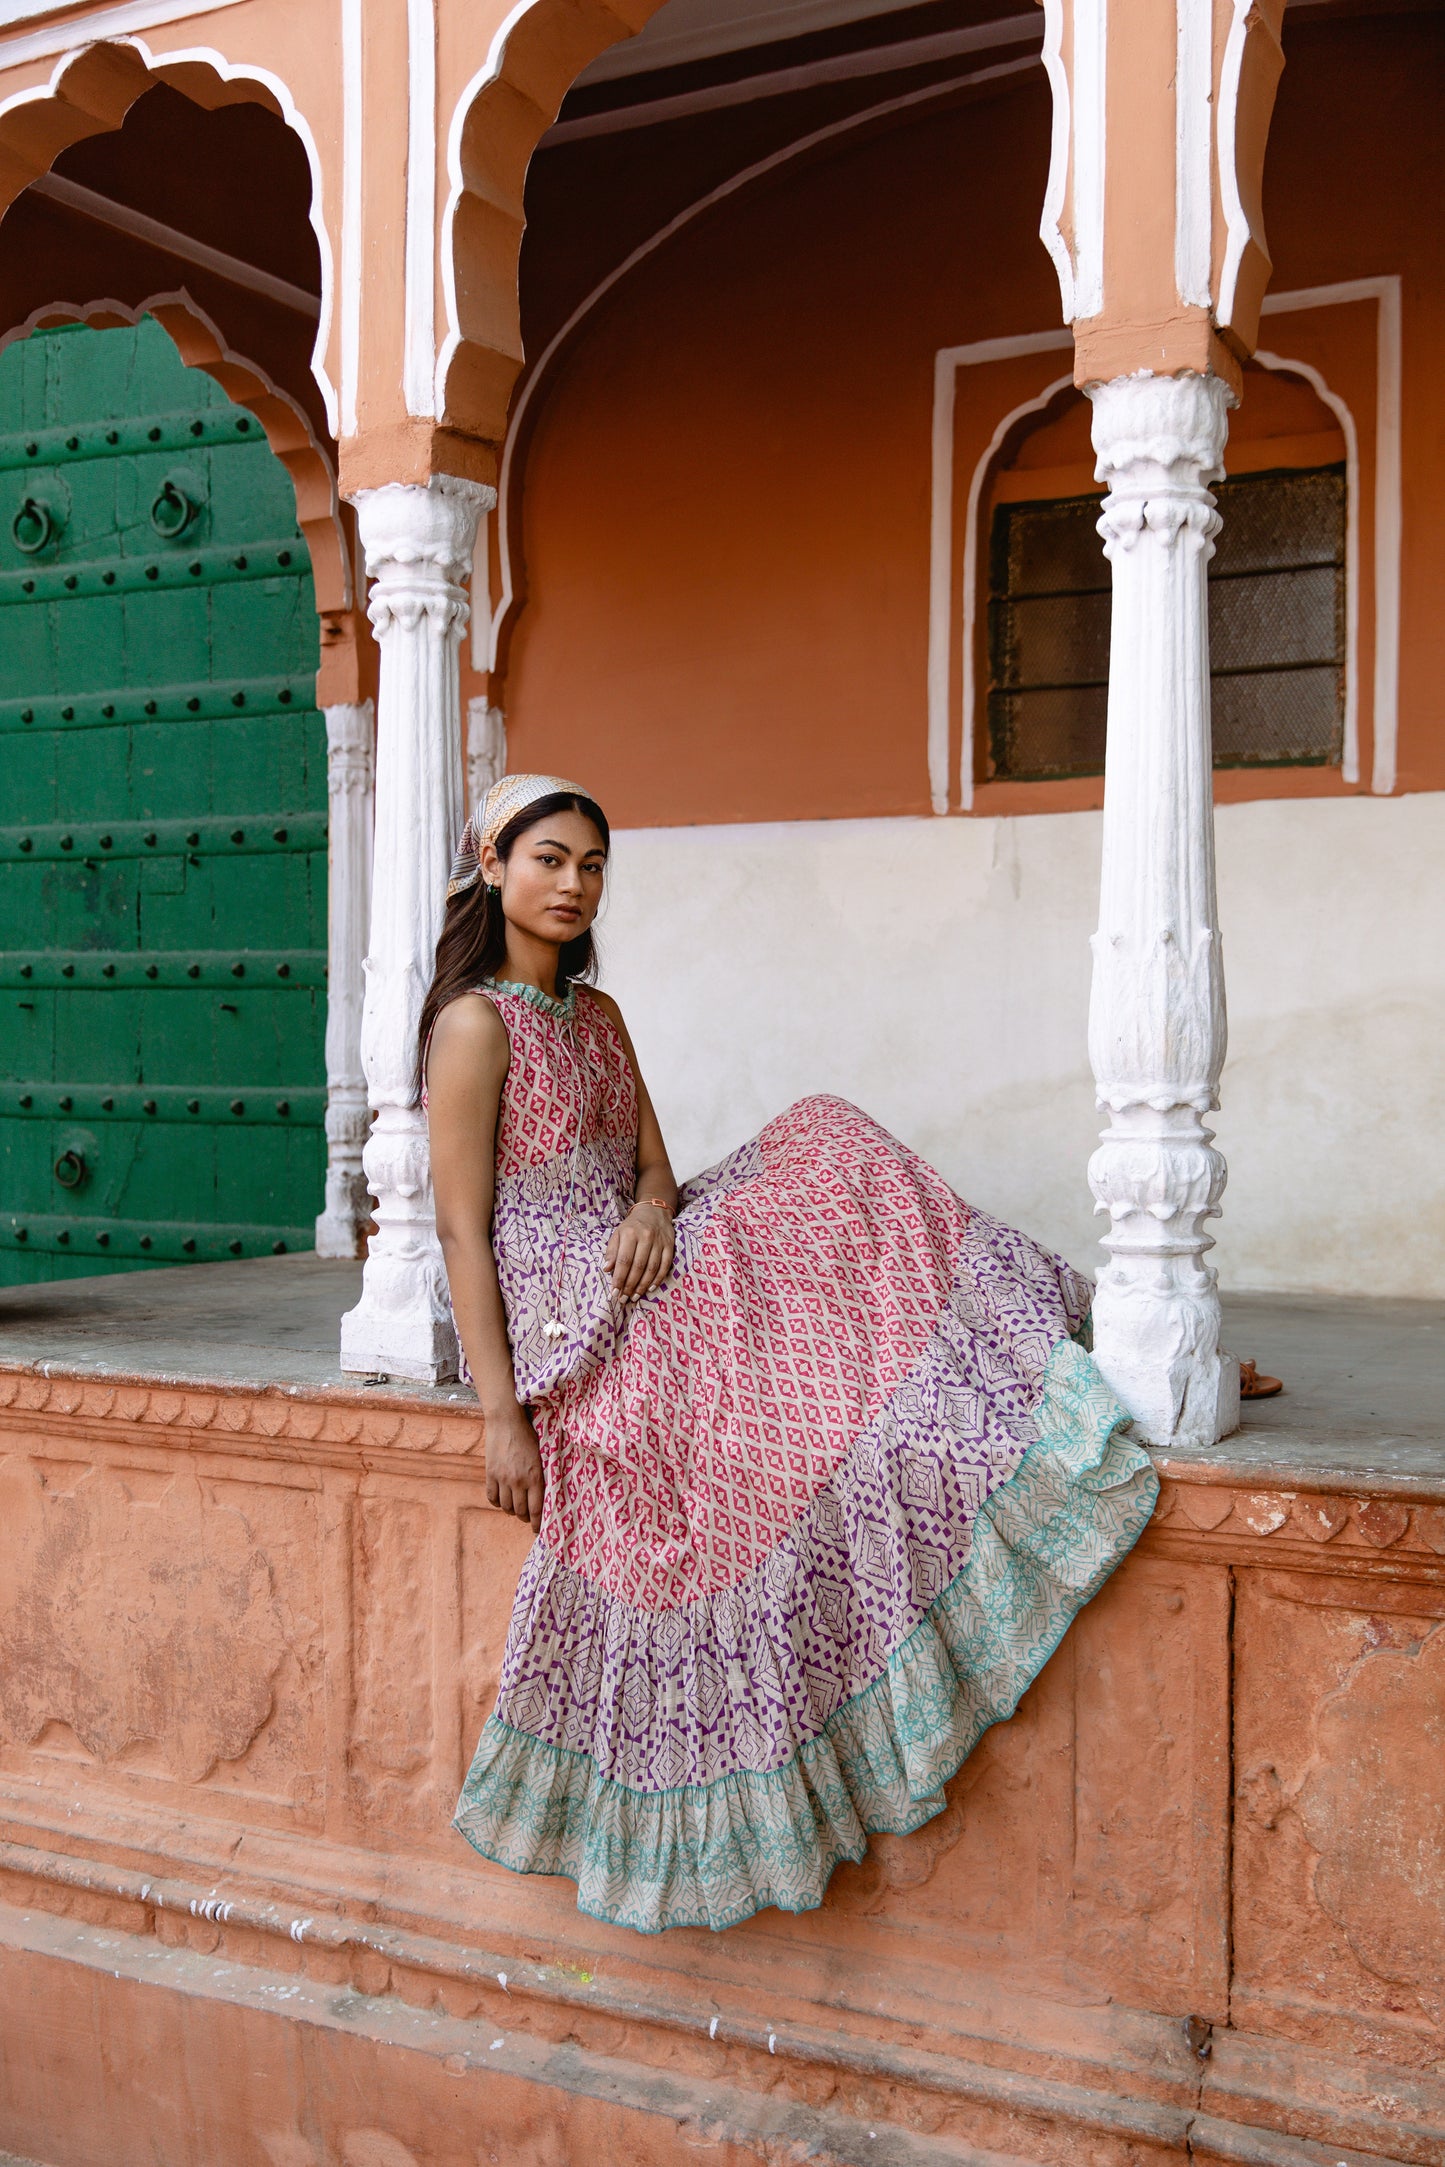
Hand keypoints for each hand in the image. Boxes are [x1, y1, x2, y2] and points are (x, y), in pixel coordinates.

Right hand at [483, 1401, 544, 1530]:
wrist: (506, 1422)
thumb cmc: (528, 1436)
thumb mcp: (542, 1456)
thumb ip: (542, 1476)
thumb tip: (545, 1494)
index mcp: (535, 1477)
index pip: (537, 1510)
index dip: (537, 1524)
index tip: (537, 1530)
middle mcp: (519, 1481)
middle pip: (520, 1511)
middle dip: (525, 1518)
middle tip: (527, 1517)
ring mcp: (503, 1479)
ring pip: (506, 1507)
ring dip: (511, 1511)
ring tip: (515, 1508)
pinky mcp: (490, 1474)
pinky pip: (492, 1497)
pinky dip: (497, 1502)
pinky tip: (501, 1499)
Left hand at [604, 1202, 674, 1300]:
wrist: (654, 1211)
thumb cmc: (632, 1226)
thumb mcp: (618, 1233)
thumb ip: (612, 1251)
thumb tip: (607, 1269)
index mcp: (630, 1234)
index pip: (624, 1260)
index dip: (619, 1278)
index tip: (614, 1292)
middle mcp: (646, 1237)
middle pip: (638, 1266)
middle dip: (630, 1286)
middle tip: (624, 1299)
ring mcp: (659, 1242)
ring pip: (651, 1268)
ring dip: (643, 1285)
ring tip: (635, 1297)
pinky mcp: (670, 1246)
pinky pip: (665, 1266)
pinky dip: (658, 1279)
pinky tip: (650, 1288)